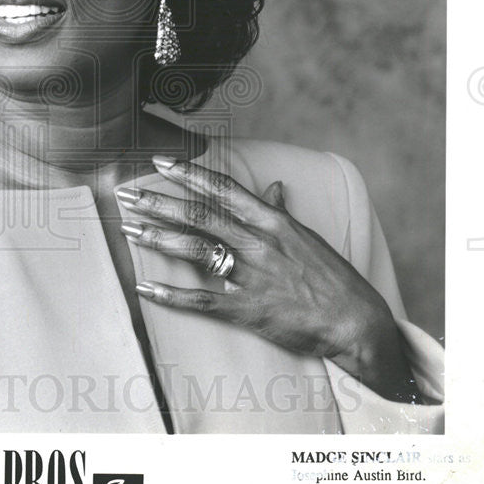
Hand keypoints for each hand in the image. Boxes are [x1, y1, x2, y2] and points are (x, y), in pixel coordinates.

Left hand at [118, 155, 423, 402]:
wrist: (355, 321)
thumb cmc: (333, 277)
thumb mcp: (308, 237)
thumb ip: (282, 212)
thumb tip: (273, 187)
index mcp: (273, 222)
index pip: (223, 189)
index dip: (188, 174)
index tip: (159, 162)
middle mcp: (259, 243)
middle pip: (199, 216)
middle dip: (159, 203)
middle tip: (128, 195)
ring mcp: (252, 276)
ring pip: (195, 251)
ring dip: (157, 239)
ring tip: (129, 230)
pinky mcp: (248, 310)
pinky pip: (202, 301)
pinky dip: (171, 296)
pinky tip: (145, 289)